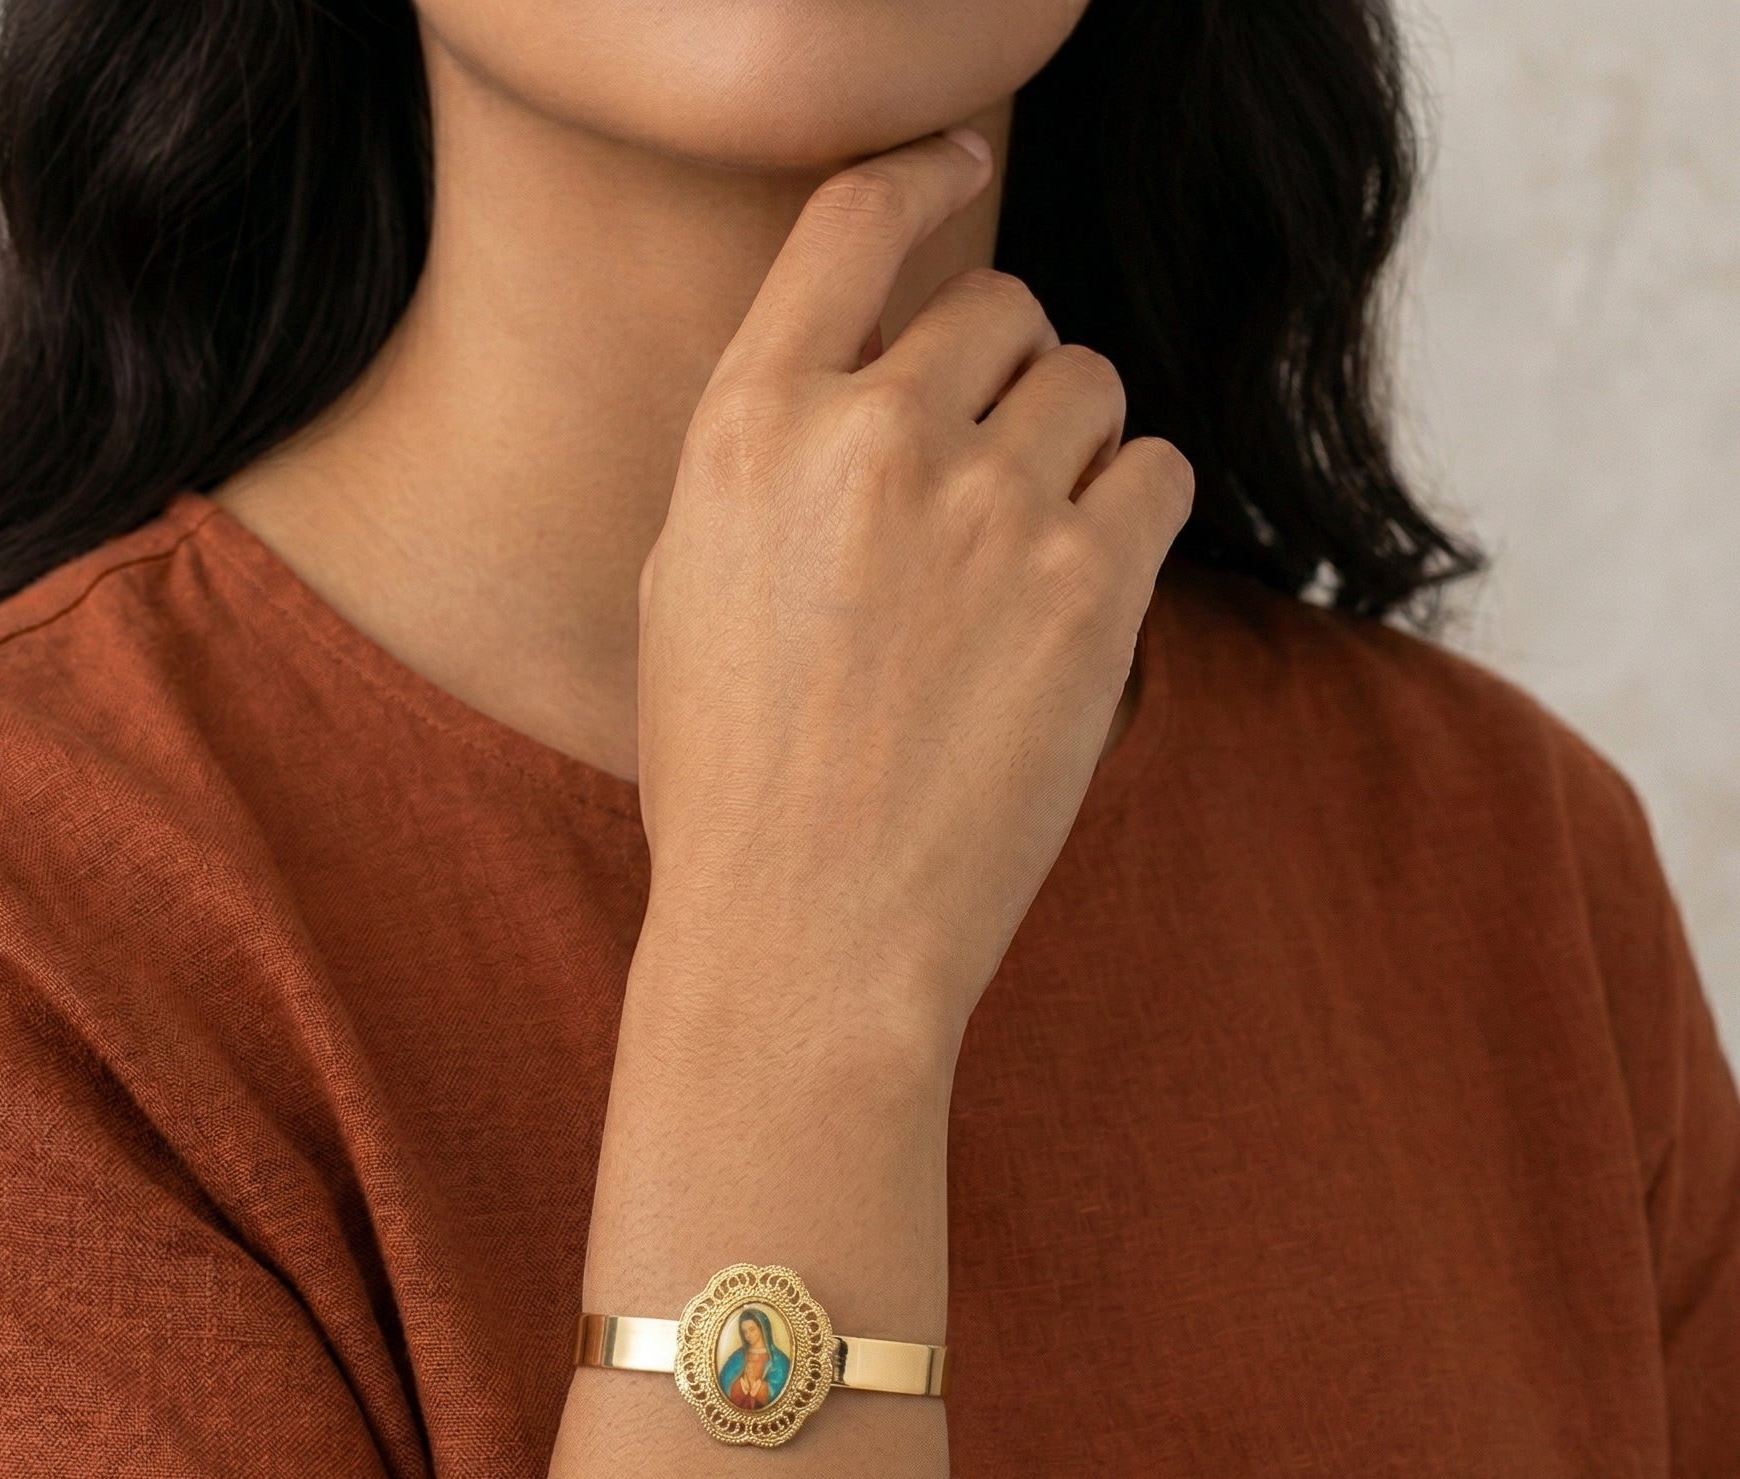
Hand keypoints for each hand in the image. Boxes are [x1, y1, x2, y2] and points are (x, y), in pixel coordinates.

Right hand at [632, 126, 1192, 1054]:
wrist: (804, 940)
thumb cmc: (734, 787)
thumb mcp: (692, 592)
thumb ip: (773, 461)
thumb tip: (876, 376)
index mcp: (745, 429)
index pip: (855, 224)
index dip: (923, 178)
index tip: (961, 169)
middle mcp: (864, 438)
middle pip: (999, 305)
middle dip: (1007, 371)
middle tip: (989, 475)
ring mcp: (982, 507)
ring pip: (1089, 380)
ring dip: (1073, 444)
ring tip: (1023, 556)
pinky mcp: (1084, 587)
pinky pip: (1156, 469)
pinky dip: (1131, 511)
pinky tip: (1080, 590)